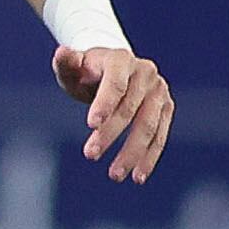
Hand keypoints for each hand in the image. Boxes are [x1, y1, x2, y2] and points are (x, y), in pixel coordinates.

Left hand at [53, 44, 172, 182]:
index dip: (104, 104)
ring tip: (114, 175)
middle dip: (110, 134)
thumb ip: (67, 63)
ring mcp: (159, 91)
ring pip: (148, 125)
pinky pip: (160, 135)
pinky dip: (149, 157)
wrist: (113, 70)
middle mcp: (145, 73)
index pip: (115, 84)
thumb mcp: (73, 66)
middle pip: (129, 108)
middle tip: (89, 155)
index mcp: (121, 59)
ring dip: (132, 152)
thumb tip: (62, 53)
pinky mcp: (166, 108)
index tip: (90, 125)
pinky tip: (137, 176)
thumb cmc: (86, 71)